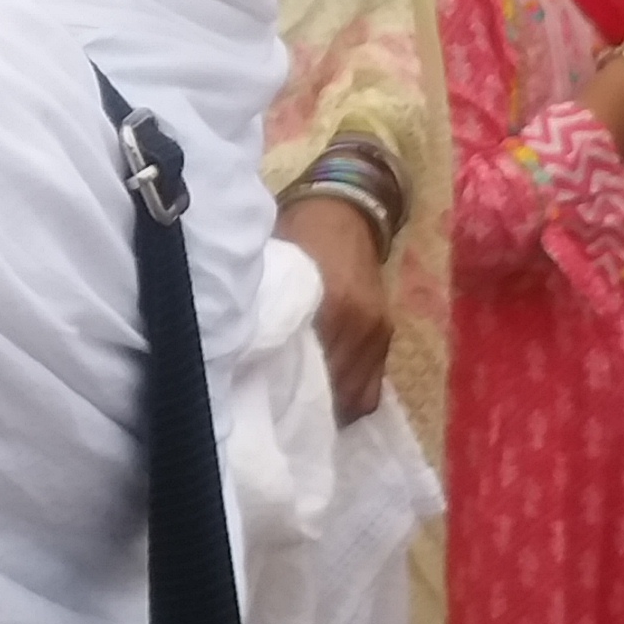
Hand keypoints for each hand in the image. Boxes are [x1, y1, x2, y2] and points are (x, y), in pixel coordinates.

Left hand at [277, 194, 392, 421]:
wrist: (345, 210)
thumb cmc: (299, 237)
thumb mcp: (275, 272)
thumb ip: (267, 316)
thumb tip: (237, 360)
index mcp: (332, 304)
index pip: (309, 373)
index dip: (282, 395)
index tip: (258, 405)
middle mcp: (361, 324)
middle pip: (333, 391)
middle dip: (303, 406)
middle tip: (273, 413)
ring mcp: (378, 333)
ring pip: (355, 396)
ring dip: (327, 406)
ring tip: (297, 410)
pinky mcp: (387, 335)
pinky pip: (372, 388)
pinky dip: (348, 399)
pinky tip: (324, 401)